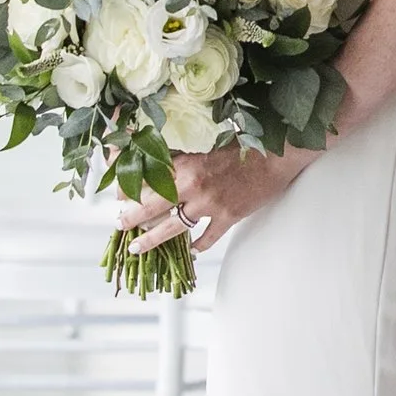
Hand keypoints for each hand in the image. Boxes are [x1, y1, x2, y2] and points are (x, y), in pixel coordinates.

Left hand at [119, 143, 302, 257]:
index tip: (119, 196)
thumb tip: (157, 161)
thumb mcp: (205, 145)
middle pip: (152, 206)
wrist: (277, 155)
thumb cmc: (243, 146)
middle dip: (130, 217)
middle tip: (119, 225)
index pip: (147, 180)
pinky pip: (207, 238)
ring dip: (152, 239)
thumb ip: (181, 156)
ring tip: (138, 247)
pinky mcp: (228, 217)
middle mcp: (193, 185)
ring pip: (173, 228)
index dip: (128, 190)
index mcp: (186, 163)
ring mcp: (210, 204)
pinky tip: (189, 250)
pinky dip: (197, 246)